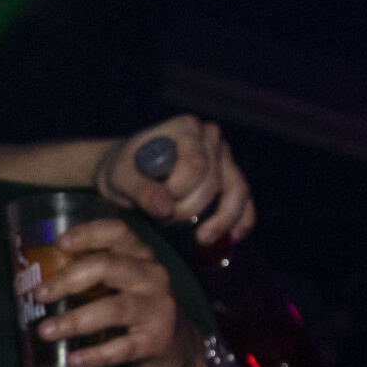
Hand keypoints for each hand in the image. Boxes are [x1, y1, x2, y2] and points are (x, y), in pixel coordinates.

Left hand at [29, 218, 205, 366]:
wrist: (176, 349)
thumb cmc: (134, 310)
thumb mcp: (119, 285)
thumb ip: (88, 277)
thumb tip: (30, 280)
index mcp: (139, 256)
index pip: (117, 232)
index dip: (88, 234)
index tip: (60, 243)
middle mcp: (152, 276)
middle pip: (109, 267)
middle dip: (69, 279)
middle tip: (39, 295)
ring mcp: (157, 308)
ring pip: (114, 308)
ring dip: (75, 320)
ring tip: (45, 331)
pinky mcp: (156, 340)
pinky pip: (122, 347)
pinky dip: (95, 354)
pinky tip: (73, 358)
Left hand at [95, 117, 255, 244]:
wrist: (128, 173)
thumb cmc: (124, 171)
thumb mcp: (121, 179)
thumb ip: (140, 190)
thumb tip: (164, 207)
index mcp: (186, 127)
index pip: (194, 165)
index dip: (178, 192)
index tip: (155, 206)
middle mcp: (210, 137)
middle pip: (212, 182)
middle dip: (188, 209)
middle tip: (162, 219)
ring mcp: (224, 157)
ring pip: (236, 190)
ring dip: (220, 219)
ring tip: (202, 238)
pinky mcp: (230, 177)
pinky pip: (245, 200)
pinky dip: (242, 220)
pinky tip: (233, 238)